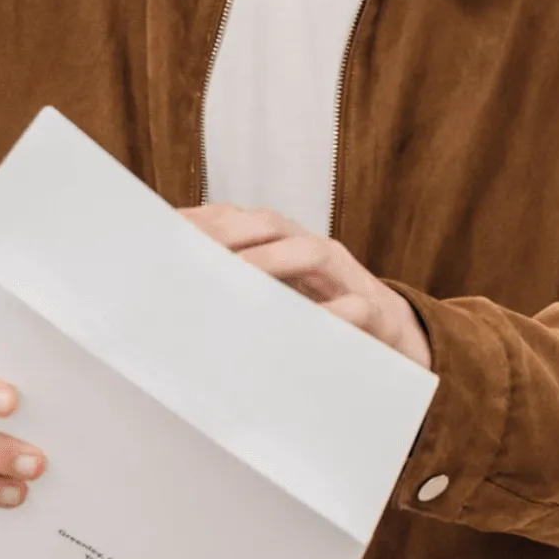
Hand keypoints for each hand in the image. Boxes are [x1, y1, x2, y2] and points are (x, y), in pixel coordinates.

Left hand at [183, 205, 430, 369]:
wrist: (398, 339)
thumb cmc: (324, 320)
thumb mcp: (279, 299)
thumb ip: (238, 289)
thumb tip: (174, 294)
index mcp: (287, 247)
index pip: (239, 218)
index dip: (200, 219)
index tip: (160, 231)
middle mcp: (316, 252)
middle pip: (270, 224)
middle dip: (227, 232)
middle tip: (188, 252)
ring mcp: (349, 279)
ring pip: (313, 253)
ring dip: (272, 261)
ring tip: (236, 276)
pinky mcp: (377, 315)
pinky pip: (357, 307)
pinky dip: (334, 312)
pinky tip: (308, 324)